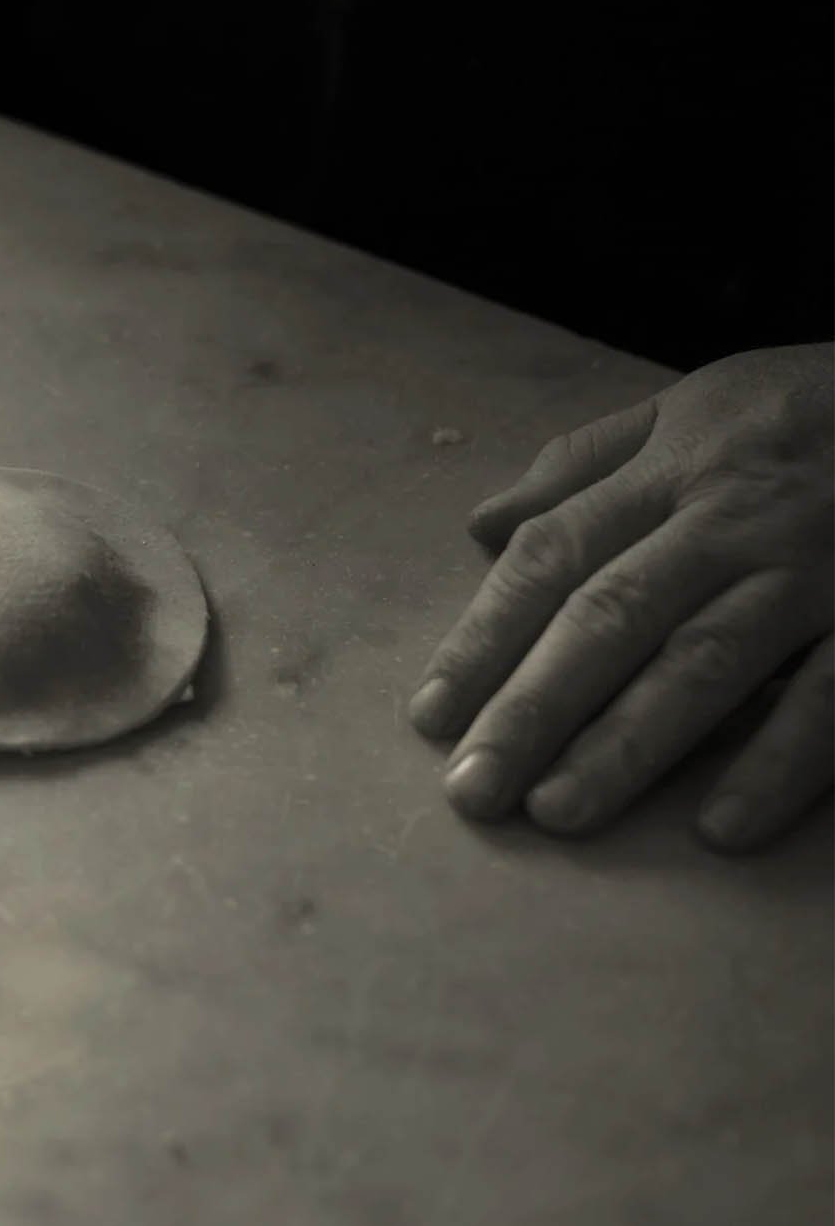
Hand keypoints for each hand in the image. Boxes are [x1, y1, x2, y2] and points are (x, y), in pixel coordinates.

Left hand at [408, 343, 833, 850]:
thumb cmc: (820, 406)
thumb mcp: (698, 402)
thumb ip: (588, 463)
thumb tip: (483, 524)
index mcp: (674, 470)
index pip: (553, 556)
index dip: (485, 637)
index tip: (430, 715)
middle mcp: (734, 520)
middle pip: (610, 617)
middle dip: (532, 707)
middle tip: (472, 790)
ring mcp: (817, 571)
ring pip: (707, 661)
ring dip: (629, 744)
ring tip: (561, 811)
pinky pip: (833, 698)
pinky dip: (779, 761)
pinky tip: (721, 824)